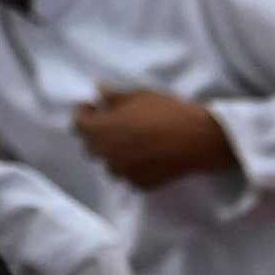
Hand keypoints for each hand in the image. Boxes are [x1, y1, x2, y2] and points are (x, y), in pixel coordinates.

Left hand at [74, 90, 238, 189]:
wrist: (197, 139)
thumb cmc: (166, 112)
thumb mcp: (138, 96)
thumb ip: (113, 96)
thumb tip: (98, 90)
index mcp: (100, 130)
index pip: (78, 124)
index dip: (86, 114)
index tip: (96, 108)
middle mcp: (106, 154)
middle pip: (92, 147)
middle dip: (99, 135)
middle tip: (116, 125)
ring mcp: (123, 172)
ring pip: (110, 164)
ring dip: (116, 154)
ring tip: (134, 144)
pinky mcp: (141, 184)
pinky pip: (130, 177)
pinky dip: (134, 168)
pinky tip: (149, 157)